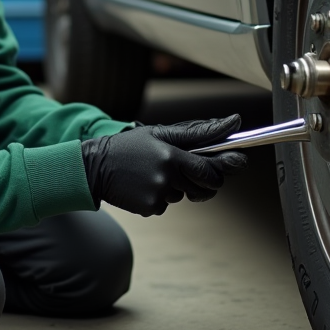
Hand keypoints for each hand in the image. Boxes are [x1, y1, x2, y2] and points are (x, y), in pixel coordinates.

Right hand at [80, 115, 247, 216]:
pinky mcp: (149, 208)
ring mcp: (158, 194)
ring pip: (183, 195)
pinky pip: (166, 205)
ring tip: (153, 174)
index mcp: (171, 155)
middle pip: (203, 187)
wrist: (94, 167)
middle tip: (184, 172)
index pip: (208, 169)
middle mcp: (167, 176)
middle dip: (202, 183)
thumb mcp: (159, 133)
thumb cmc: (130, 146)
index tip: (227, 168)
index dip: (219, 171)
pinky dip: (159, 197)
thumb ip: (198, 131)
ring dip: (176, 188)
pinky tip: (143, 185)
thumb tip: (234, 122)